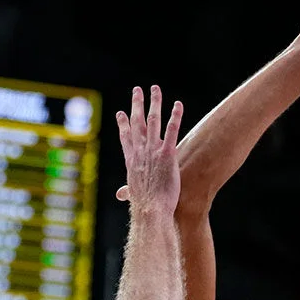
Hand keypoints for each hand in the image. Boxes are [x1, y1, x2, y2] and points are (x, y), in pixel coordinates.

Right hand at [115, 85, 184, 215]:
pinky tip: (178, 104)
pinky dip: (175, 116)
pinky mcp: (168, 154)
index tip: (121, 112)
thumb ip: (128, 190)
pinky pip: (172, 130)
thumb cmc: (144, 206)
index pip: (125, 136)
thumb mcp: (133, 194)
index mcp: (131, 160)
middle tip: (137, 90)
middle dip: (136, 104)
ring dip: (154, 103)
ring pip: (153, 121)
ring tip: (155, 89)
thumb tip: (121, 194)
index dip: (123, 123)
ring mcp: (153, 151)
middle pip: (137, 122)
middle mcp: (140, 151)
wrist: (151, 210)